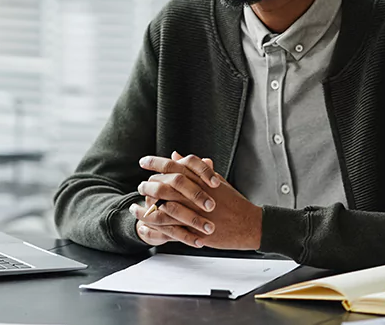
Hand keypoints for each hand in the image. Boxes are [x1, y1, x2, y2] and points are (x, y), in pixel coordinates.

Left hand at [133, 152, 262, 250]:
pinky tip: (144, 226)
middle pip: (163, 185)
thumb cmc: (233, 202)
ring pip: (162, 208)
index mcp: (200, 179)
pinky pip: (168, 229)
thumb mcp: (214, 180)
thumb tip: (175, 154)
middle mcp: (195, 194)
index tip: (143, 161)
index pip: (173, 165)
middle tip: (140, 186)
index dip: (155, 162)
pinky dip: (154, 228)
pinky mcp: (194, 230)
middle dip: (148, 185)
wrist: (249, 224)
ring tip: (135, 208)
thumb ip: (193, 168)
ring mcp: (194, 213)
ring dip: (146, 208)